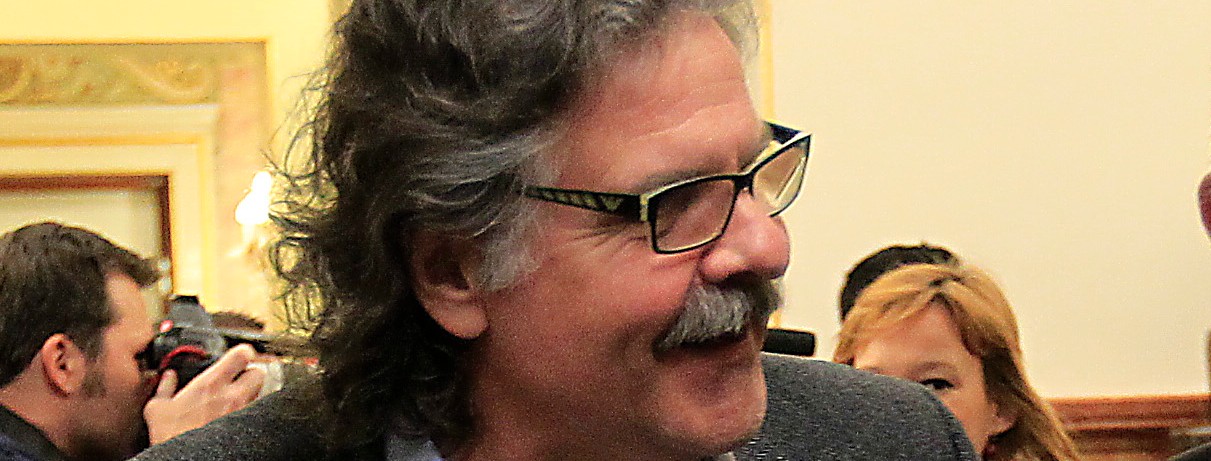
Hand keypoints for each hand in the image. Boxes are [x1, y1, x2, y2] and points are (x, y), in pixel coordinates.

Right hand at [143, 344, 266, 444]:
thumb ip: (164, 389)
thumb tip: (168, 377)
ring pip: (260, 394)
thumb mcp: (158, 410)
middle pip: (259, 373)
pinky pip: (257, 413)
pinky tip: (238, 418)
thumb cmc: (173, 438)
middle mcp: (232, 396)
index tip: (239, 355)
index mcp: (211, 384)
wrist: (186, 458)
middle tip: (240, 381)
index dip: (243, 352)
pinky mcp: (248, 427)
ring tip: (236, 403)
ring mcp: (243, 412)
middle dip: (251, 375)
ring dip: (251, 395)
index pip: (242, 354)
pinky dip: (251, 412)